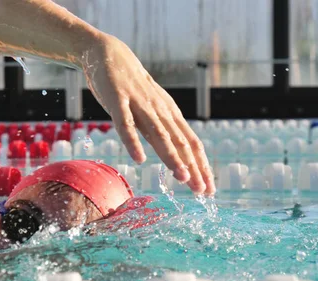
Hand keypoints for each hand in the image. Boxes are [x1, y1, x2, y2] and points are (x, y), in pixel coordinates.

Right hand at [81, 34, 214, 194]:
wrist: (108, 53)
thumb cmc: (131, 86)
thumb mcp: (152, 108)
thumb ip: (163, 130)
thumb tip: (178, 155)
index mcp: (169, 114)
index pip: (191, 144)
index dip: (201, 166)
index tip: (208, 189)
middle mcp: (159, 111)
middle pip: (180, 143)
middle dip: (193, 168)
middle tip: (202, 191)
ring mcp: (139, 105)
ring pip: (158, 135)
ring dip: (171, 157)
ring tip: (182, 178)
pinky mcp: (117, 101)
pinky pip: (125, 124)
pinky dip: (133, 141)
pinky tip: (139, 159)